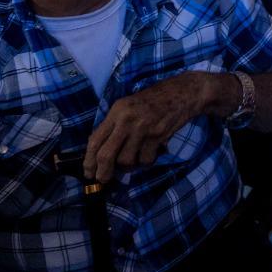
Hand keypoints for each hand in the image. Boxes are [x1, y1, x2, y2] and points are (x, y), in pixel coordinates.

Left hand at [84, 72, 216, 182]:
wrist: (183, 92)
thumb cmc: (153, 100)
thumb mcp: (129, 106)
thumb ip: (114, 125)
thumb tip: (99, 151)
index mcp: (117, 111)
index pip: (95, 140)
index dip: (89, 160)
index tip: (88, 172)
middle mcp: (127, 120)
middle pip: (106, 155)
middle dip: (103, 172)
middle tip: (103, 180)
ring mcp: (143, 128)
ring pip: (126, 160)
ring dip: (128, 166)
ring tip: (133, 160)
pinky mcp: (158, 135)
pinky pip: (145, 159)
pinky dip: (145, 162)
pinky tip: (149, 153)